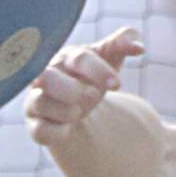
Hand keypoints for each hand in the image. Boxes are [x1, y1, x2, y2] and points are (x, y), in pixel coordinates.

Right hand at [25, 27, 144, 145]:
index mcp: (66, 58)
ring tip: (78, 112)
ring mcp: (37, 100)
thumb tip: (139, 46)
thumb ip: (122, 44)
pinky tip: (68, 130)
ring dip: (64, 111)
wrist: (79, 102)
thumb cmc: (91, 75)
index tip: (117, 84)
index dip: (99, 71)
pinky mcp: (36, 125)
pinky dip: (55, 132)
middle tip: (93, 97)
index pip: (79, 58)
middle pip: (48, 78)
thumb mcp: (107, 58)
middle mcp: (45, 76)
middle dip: (75, 90)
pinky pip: (38, 130)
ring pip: (39, 103)